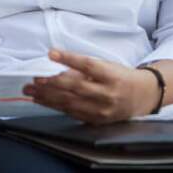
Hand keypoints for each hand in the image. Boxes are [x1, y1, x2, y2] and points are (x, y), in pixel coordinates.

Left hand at [23, 49, 158, 123]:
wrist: (142, 96)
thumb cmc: (120, 77)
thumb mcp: (106, 66)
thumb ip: (83, 68)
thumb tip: (56, 67)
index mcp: (112, 76)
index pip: (88, 65)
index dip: (69, 59)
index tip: (51, 53)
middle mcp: (108, 94)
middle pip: (76, 87)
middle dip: (52, 83)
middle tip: (34, 78)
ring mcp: (102, 110)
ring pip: (70, 103)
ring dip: (47, 96)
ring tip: (30, 90)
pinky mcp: (96, 119)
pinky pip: (71, 113)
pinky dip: (54, 106)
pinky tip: (41, 100)